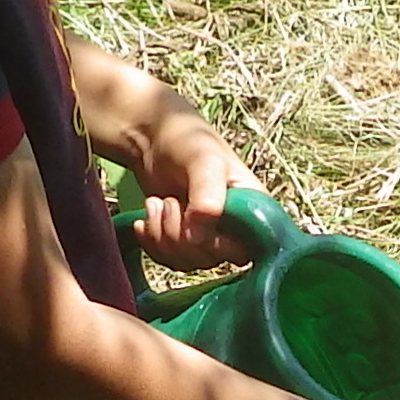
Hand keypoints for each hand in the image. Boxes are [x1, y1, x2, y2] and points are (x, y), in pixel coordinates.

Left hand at [62, 39, 259, 267]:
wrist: (153, 137)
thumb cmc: (187, 140)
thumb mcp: (202, 162)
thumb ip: (207, 196)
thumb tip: (200, 238)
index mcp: (254, 208)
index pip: (247, 249)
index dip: (217, 243)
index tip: (195, 217)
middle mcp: (236, 228)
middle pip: (210, 259)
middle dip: (179, 234)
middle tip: (168, 201)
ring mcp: (210, 236)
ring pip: (187, 261)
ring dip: (162, 235)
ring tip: (156, 203)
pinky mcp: (185, 241)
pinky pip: (169, 260)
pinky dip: (152, 242)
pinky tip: (145, 218)